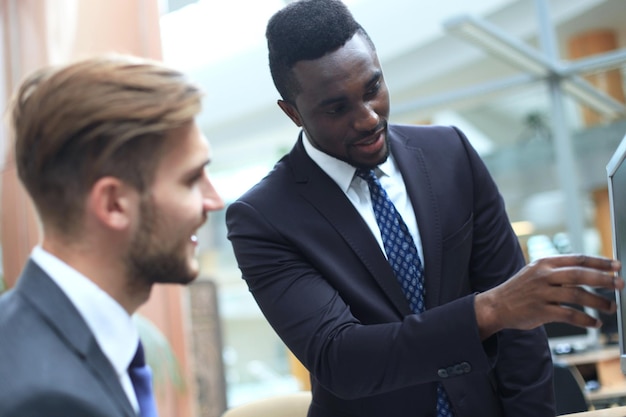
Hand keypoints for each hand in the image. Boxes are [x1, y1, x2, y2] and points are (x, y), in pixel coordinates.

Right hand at [475, 254, 623, 339]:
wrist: (496, 305)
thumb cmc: (520, 290)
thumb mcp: (535, 272)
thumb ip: (558, 270)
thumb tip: (589, 272)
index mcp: (544, 263)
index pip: (577, 259)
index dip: (599, 262)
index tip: (616, 265)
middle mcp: (543, 276)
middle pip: (579, 274)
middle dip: (603, 279)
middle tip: (620, 284)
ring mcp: (541, 293)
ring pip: (577, 295)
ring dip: (598, 302)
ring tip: (611, 307)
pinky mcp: (540, 311)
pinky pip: (569, 315)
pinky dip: (585, 320)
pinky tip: (594, 323)